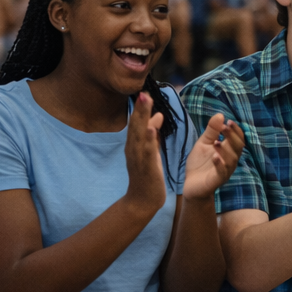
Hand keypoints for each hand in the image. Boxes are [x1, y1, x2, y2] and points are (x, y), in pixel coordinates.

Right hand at [124, 92, 167, 216]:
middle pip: (136, 126)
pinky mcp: (146, 167)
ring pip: (140, 136)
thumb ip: (152, 134)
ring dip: (142, 119)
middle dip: (140, 109)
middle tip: (143, 92)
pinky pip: (147, 152)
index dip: (140, 108)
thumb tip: (157, 115)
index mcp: (135, 144)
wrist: (143, 199)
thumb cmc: (147, 174)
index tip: (144, 91)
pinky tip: (152, 130)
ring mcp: (138, 158)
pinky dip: (148, 140)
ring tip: (146, 104)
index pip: (137, 123)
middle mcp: (133, 149)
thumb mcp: (150, 150)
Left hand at [184, 112, 244, 199]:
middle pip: (238, 148)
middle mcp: (230, 160)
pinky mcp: (217, 180)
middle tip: (224, 127)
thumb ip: (211, 131)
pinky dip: (219, 164)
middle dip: (232, 137)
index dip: (236, 131)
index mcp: (228, 150)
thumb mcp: (204, 143)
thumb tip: (220, 115)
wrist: (191, 185)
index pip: (238, 139)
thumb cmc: (200, 164)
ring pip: (232, 160)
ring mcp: (225, 170)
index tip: (229, 121)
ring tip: (217, 142)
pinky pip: (221, 172)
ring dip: (226, 150)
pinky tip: (215, 156)